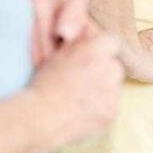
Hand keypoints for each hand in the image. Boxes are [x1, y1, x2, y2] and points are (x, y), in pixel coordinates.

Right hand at [28, 28, 123, 144]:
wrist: (38, 118)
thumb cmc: (43, 86)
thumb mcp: (58, 55)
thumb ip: (78, 44)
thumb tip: (89, 35)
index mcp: (95, 50)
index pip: (111, 43)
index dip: (100, 52)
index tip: (91, 60)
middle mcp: (109, 68)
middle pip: (114, 67)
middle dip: (103, 73)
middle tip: (82, 83)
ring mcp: (113, 92)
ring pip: (113, 88)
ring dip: (102, 92)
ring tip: (79, 99)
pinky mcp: (112, 112)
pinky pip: (110, 108)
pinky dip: (100, 110)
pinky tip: (81, 113)